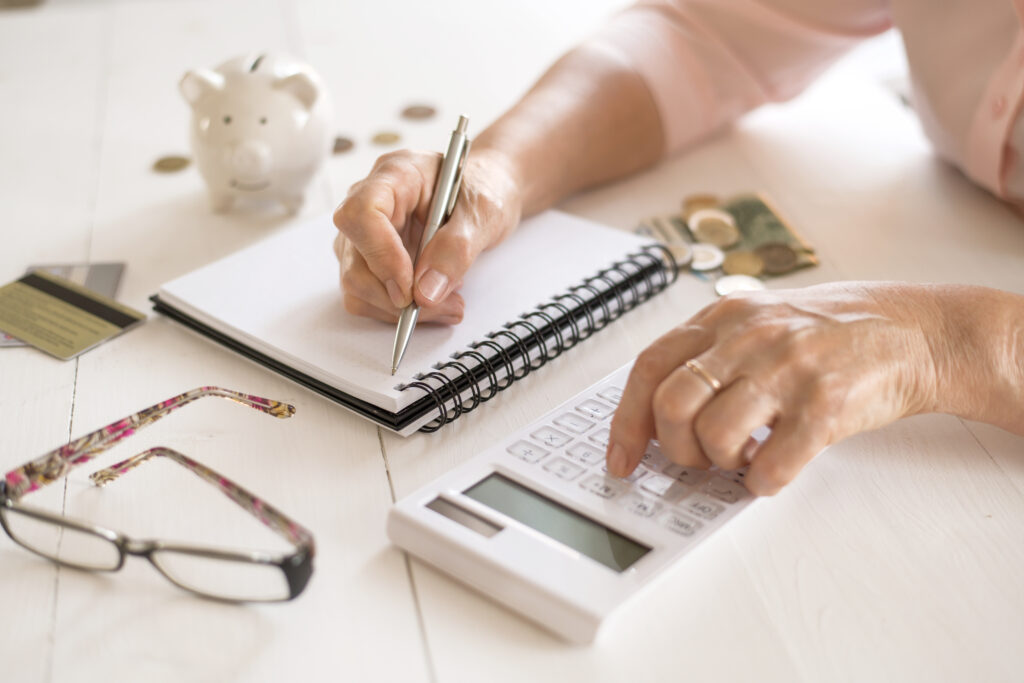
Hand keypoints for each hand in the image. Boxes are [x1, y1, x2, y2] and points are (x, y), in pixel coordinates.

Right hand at [333, 148, 521, 323]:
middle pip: (355, 258)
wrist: (486, 192)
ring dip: (399, 308)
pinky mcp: (369, 260)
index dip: (381, 255)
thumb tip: (426, 292)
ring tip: (448, 303)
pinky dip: (397, 312)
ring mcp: (365, 233)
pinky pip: (366, 297)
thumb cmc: (483, 188)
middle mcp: (371, 201)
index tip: (410, 288)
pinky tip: (432, 302)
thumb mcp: (484, 212)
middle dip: (396, 296)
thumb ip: (457, 248)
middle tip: (444, 304)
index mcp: (396, 175)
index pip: (362, 213)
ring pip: (356, 284)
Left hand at [605, 282, 940, 494]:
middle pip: (671, 406)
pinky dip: (762, 481)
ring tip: (743, 456)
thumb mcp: (755, 321)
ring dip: (721, 464)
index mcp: (723, 317)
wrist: (910, 331)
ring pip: (714, 436)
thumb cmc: (827, 333)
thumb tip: (656, 415)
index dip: (626, 421)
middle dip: (675, 448)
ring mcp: (786, 369)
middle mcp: (749, 338)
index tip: (621, 459)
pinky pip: (771, 465)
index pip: (649, 369)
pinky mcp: (825, 405)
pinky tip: (772, 468)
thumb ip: (708, 355)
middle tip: (697, 458)